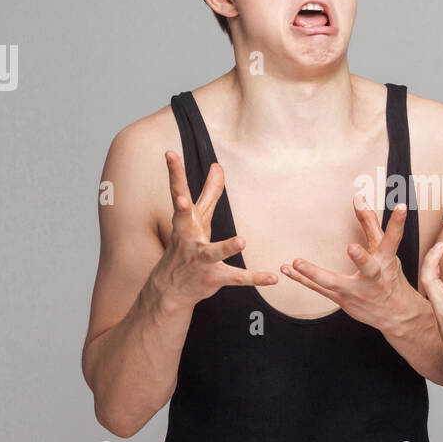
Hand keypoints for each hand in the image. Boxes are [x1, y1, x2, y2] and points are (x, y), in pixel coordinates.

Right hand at [151, 153, 276, 308]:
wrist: (171, 289)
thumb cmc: (187, 245)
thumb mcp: (198, 219)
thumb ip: (210, 192)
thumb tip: (218, 165)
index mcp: (185, 221)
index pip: (178, 192)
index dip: (174, 172)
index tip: (169, 152)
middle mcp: (188, 238)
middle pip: (184, 220)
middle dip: (181, 209)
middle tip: (181, 199)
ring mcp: (200, 260)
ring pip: (211, 253)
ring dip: (225, 247)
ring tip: (241, 240)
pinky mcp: (214, 278)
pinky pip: (236, 278)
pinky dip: (255, 278)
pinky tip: (272, 278)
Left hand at [280, 193, 412, 328]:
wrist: (395, 314)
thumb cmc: (389, 277)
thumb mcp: (384, 251)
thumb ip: (370, 223)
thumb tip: (359, 197)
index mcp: (386, 262)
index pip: (393, 240)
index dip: (398, 223)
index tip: (402, 207)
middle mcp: (374, 278)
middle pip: (369, 268)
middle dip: (362, 258)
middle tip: (353, 247)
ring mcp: (356, 291)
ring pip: (334, 283)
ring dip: (314, 273)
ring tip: (296, 262)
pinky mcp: (341, 299)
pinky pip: (319, 289)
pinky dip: (302, 279)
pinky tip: (286, 269)